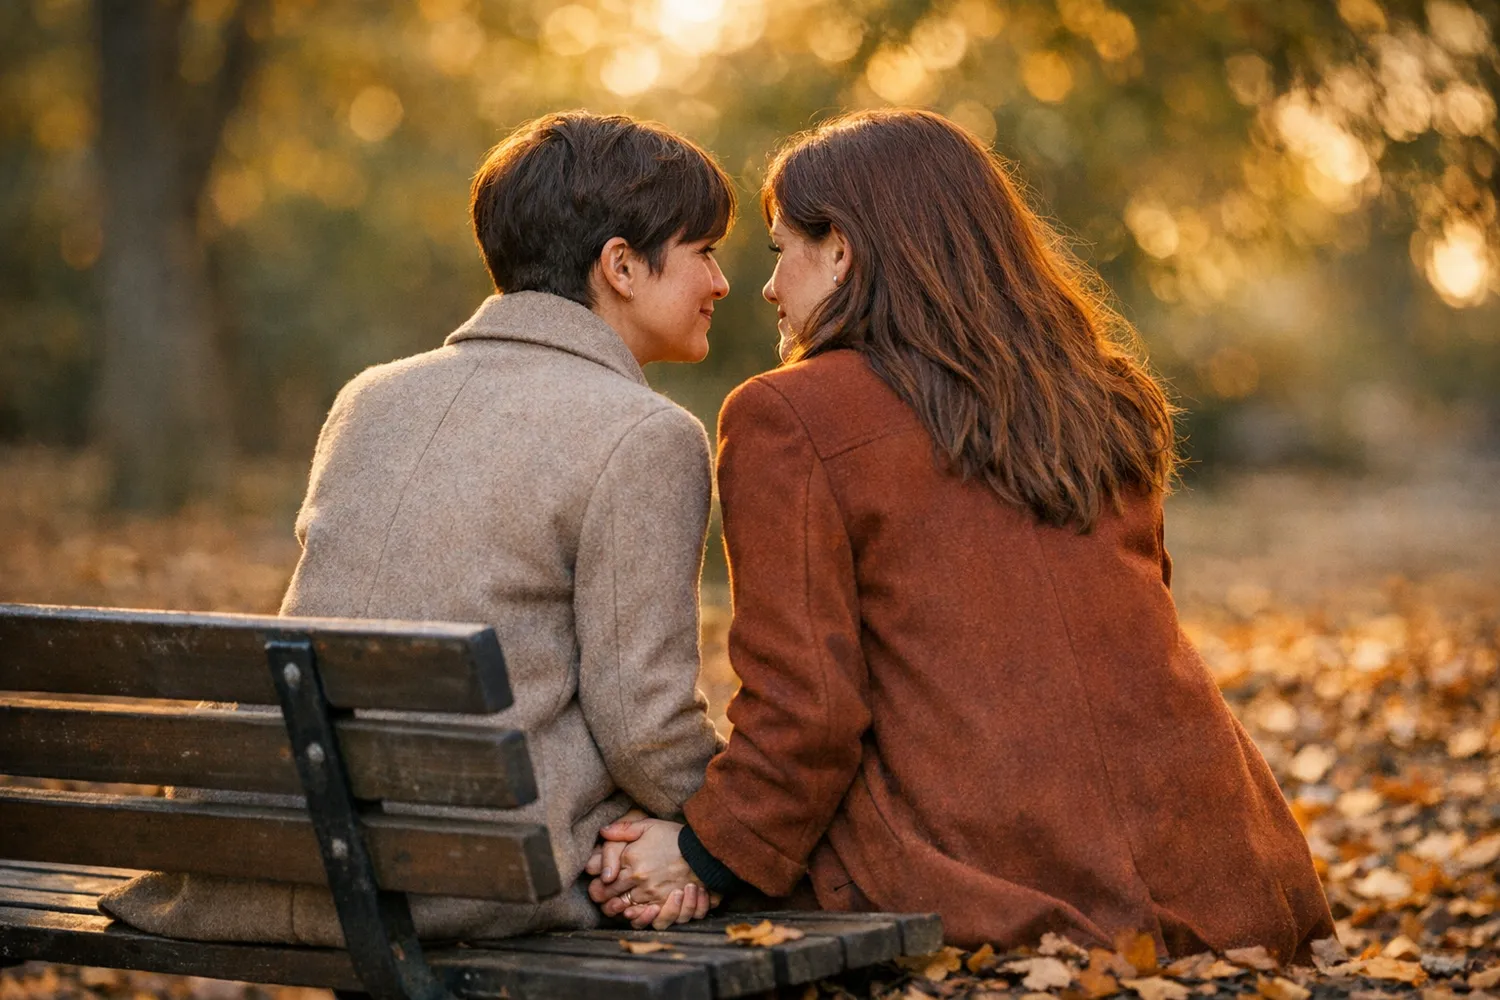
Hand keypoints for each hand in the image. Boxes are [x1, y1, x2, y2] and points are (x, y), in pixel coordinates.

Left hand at [586, 817, 717, 928]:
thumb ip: (623, 829)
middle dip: (607, 900)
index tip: (600, 888)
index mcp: (630, 860)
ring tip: (622, 908)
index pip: (605, 881)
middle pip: (613, 897)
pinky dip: (640, 918)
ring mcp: (651, 893)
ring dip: (622, 910)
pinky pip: (646, 917)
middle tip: (606, 901)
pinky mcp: (665, 903)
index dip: (599, 887)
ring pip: (627, 909)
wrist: (702, 850)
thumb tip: (603, 831)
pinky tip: (638, 914)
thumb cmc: (675, 836)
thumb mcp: (648, 825)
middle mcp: (638, 879)